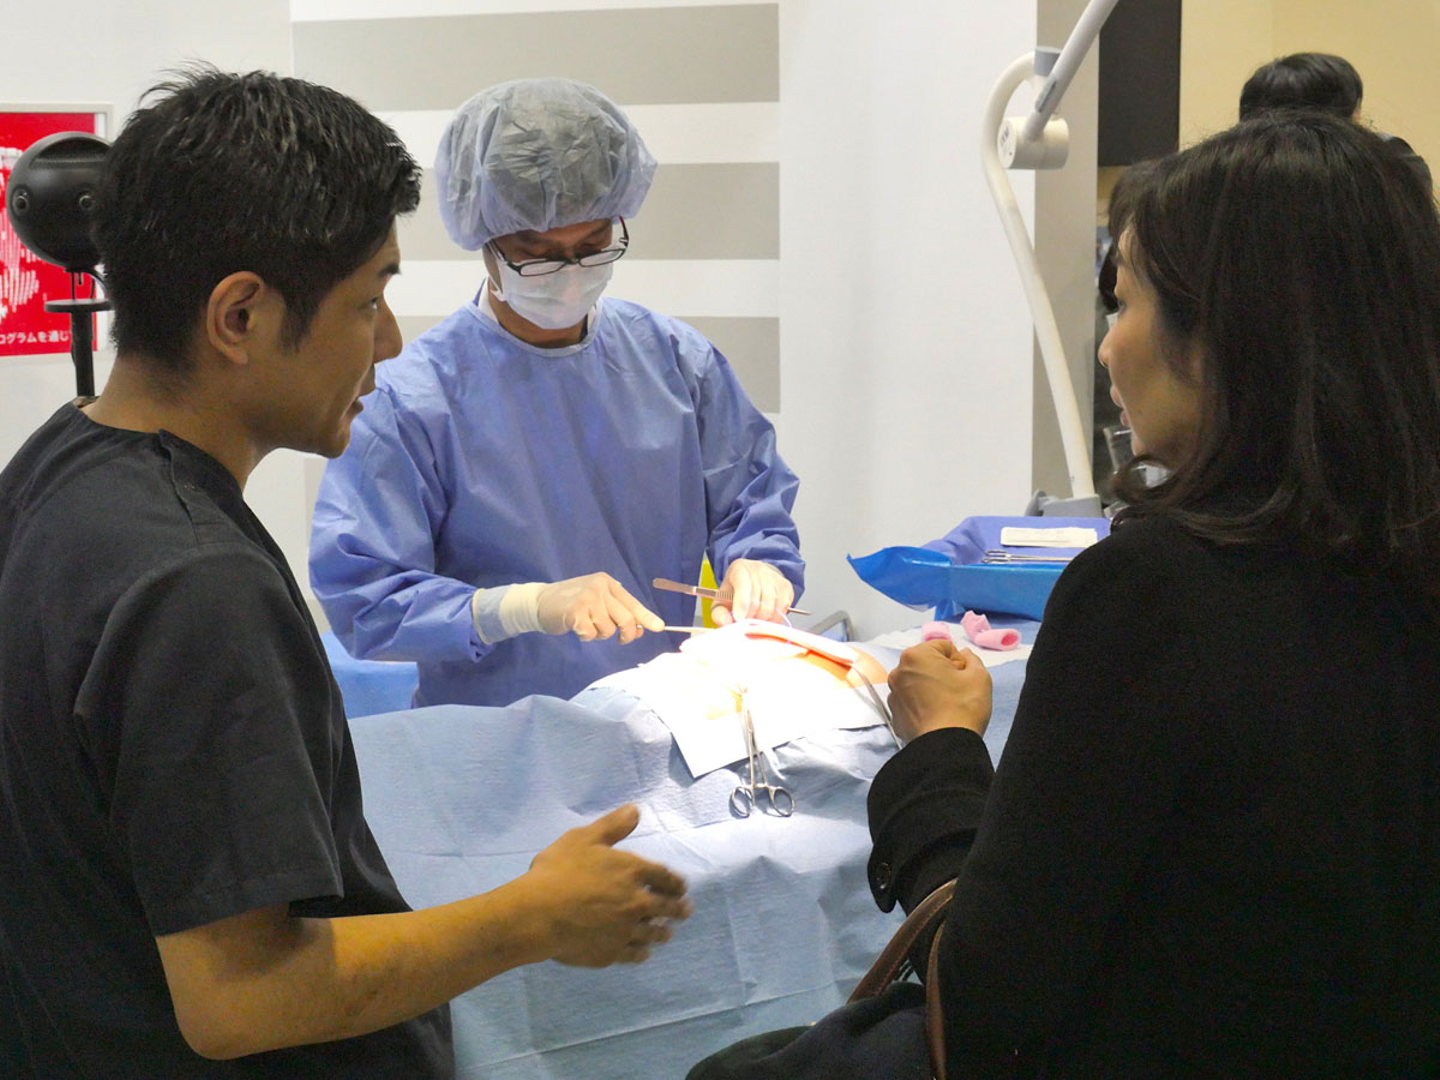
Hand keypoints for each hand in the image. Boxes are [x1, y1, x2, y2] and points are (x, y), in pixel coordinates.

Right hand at [526, 805, 691, 966]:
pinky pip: (634, 955)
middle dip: (677, 909)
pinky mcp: (611, 954)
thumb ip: (613, 826)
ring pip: (652, 934)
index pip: (664, 877)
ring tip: (667, 933)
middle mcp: (636, 903)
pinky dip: (642, 953)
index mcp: (633, 872)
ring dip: (662, 932)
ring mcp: (625, 932)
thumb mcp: (584, 838)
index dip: (675, 883)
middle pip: (665, 907)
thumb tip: (636, 810)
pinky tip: (643, 953)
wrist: (539, 915)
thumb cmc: (560, 871)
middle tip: (685, 911)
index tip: (682, 888)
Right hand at [536, 573, 664, 642]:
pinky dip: (586, 636)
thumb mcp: (597, 601)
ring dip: (599, 634)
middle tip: (620, 640)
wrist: (539, 602)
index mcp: (607, 582)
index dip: (646, 617)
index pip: (632, 603)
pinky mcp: (576, 611)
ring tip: (587, 625)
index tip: (659, 627)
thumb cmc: (571, 604)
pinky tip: (576, 627)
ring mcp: (588, 598)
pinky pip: (591, 634)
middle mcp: (600, 587)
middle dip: (626, 634)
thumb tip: (639, 630)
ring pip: (608, 630)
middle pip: (626, 619)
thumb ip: (617, 612)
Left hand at [712, 560, 793, 625]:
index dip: (742, 603)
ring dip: (762, 619)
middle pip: (757, 600)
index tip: (739, 618)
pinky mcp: (786, 587)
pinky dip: (774, 618)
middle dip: (750, 616)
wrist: (754, 580)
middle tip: (745, 620)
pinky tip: (766, 616)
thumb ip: (719, 613)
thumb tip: (726, 622)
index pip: (743, 585)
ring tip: (755, 618)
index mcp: (739, 569)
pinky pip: (782, 610)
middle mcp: (758, 570)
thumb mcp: (722, 601)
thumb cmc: (736, 592)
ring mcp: (774, 577)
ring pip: (771, 607)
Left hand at [887, 640, 992, 742]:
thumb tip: (965, 654)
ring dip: (930, 687)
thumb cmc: (963, 707)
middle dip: (942, 672)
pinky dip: (922, 705)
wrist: (945, 746)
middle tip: (956, 690)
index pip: (943, 646)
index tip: (963, 677)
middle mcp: (898, 671)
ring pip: (917, 682)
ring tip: (946, 704)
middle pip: (927, 663)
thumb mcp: (979, 677)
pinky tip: (935, 716)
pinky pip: (911, 701)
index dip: (958, 660)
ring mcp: (894, 694)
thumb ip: (972, 659)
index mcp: (916, 655)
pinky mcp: (894, 714)